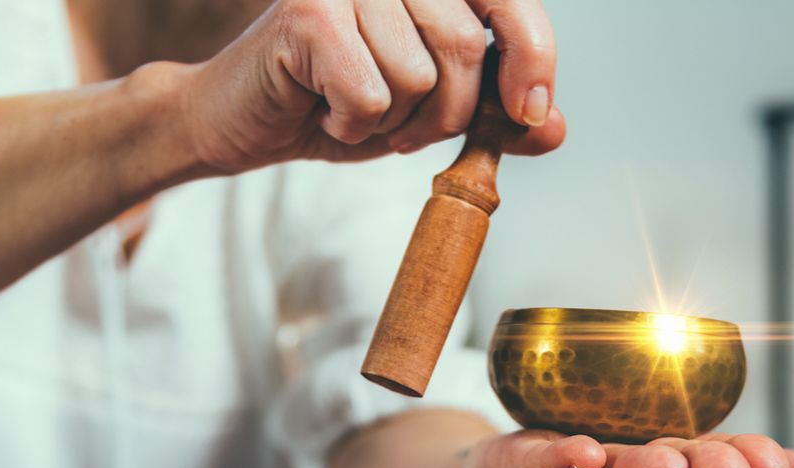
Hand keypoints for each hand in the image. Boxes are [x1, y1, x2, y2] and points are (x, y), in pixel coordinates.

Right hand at [184, 0, 564, 172]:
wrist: (242, 122)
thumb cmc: (331, 107)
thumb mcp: (423, 113)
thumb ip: (486, 114)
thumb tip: (552, 128)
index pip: (508, 0)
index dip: (533, 55)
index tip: (532, 111)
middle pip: (468, 47)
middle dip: (444, 112)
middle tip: (399, 124)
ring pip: (419, 77)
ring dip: (390, 121)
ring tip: (350, 109)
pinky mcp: (312, 12)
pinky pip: (371, 95)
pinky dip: (350, 126)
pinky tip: (322, 110)